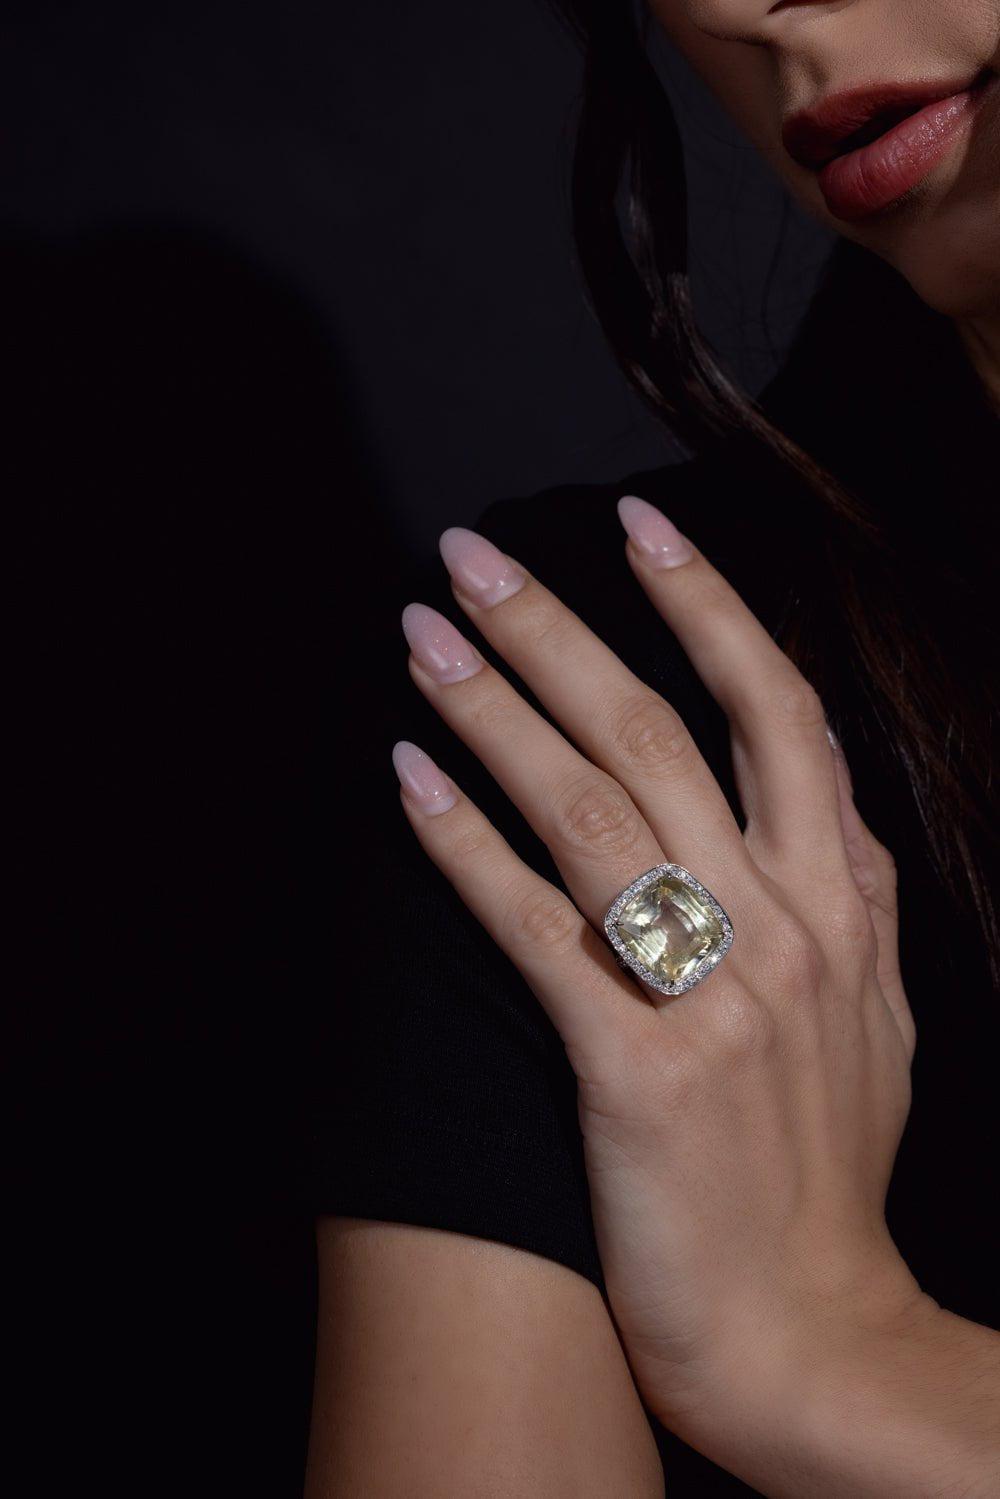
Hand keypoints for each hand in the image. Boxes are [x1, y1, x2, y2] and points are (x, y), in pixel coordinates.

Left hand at [392, 498, 924, 1482]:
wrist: (811, 1326)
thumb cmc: (824, 1164)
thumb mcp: (877, 1011)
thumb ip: (851, 895)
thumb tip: (825, 805)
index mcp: (845, 898)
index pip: (776, 711)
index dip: (707, 606)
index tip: (640, 527)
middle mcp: (788, 926)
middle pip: (657, 731)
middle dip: (558, 627)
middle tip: (472, 555)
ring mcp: (715, 996)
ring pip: (587, 807)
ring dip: (491, 707)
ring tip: (420, 638)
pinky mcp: (636, 1071)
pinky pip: (533, 928)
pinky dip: (463, 845)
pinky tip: (408, 779)